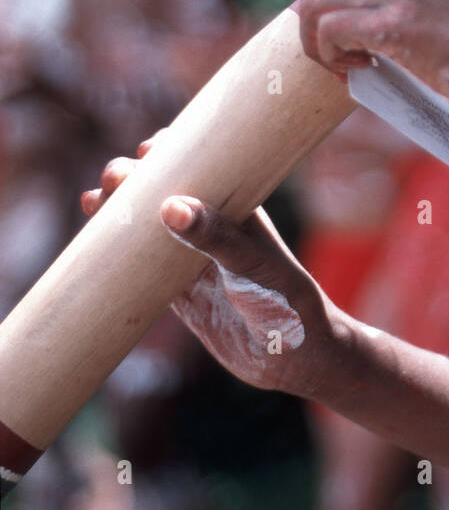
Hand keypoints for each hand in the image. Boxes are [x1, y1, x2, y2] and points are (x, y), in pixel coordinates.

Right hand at [81, 136, 337, 398]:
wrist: (294, 358)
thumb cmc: (287, 300)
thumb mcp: (253, 264)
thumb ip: (215, 238)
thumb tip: (171, 207)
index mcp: (236, 203)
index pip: (200, 164)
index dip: (170, 152)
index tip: (147, 152)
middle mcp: (211, 224)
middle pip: (163, 189)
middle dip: (134, 178)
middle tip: (114, 181)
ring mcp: (190, 256)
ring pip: (145, 224)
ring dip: (118, 210)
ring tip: (94, 201)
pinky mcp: (177, 289)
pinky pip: (139, 264)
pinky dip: (115, 252)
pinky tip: (92, 243)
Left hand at [298, 0, 448, 127]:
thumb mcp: (446, 19)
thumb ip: (410, 13)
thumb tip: (366, 39)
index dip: (331, 10)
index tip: (352, 46)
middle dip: (315, 29)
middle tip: (343, 61)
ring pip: (313, 5)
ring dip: (317, 44)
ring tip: (349, 67)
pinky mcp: (395, 23)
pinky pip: (329, 29)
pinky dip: (329, 55)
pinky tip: (359, 70)